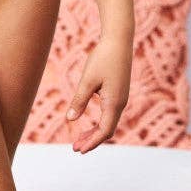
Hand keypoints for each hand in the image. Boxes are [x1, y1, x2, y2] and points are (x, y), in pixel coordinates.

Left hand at [65, 34, 131, 153]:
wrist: (119, 41)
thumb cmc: (103, 58)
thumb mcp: (87, 80)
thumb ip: (79, 101)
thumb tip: (70, 119)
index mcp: (114, 103)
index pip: (104, 131)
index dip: (91, 142)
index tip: (78, 149)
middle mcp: (120, 103)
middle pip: (107, 130)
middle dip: (92, 140)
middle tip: (75, 148)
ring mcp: (121, 98)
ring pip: (109, 122)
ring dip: (95, 132)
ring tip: (79, 139)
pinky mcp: (119, 92)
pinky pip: (110, 114)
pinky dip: (99, 122)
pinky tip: (89, 123)